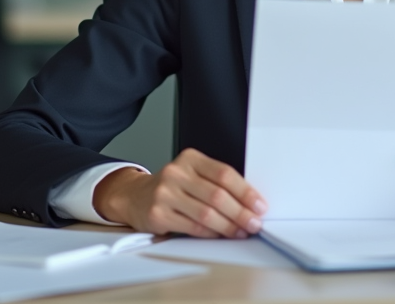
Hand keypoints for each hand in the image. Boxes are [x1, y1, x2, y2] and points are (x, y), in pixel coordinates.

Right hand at [92, 148, 266, 237]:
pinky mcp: (158, 214)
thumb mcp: (192, 175)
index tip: (260, 205)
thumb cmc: (171, 187)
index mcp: (190, 159)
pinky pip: (192, 227)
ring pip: (206, 214)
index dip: (245, 191)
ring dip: (229, 226)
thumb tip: (249, 203)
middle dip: (240, 212)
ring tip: (241, 231)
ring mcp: (165, 193)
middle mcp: (176, 173)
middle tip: (254, 223)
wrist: (134, 196)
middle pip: (217, 195)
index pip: (224, 174)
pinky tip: (221, 235)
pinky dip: (211, 234)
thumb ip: (216, 183)